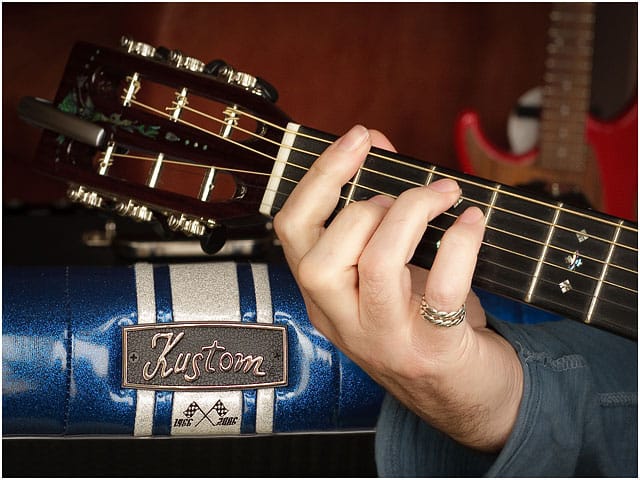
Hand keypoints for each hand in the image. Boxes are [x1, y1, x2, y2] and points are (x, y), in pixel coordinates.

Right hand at [274, 125, 522, 451]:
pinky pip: (440, 288)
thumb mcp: (388, 267)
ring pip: (375, 265)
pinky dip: (459, 244)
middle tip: (401, 193)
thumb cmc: (423, 320)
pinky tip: (472, 220)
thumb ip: (375, 208)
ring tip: (441, 196)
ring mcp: (383, 338)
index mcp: (323, 294)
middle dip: (361, 203)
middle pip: (320, 256)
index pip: (291, 230)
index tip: (357, 138)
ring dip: (409, 214)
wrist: (464, 396)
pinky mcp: (430, 349)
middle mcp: (342, 319)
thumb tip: (376, 145)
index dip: (321, 176)